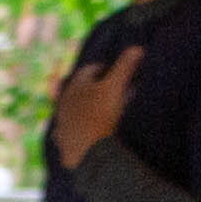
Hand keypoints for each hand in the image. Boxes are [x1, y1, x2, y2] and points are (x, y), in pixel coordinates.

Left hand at [48, 43, 143, 172]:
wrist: (90, 153)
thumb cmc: (102, 115)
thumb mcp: (115, 87)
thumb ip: (125, 67)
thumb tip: (138, 48)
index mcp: (74, 86)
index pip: (90, 70)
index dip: (106, 69)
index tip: (118, 73)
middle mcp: (64, 104)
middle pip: (82, 92)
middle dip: (99, 90)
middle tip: (117, 92)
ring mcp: (62, 125)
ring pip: (75, 113)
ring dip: (88, 111)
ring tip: (103, 114)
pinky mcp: (64, 144)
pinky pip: (73, 135)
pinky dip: (81, 133)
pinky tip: (90, 137)